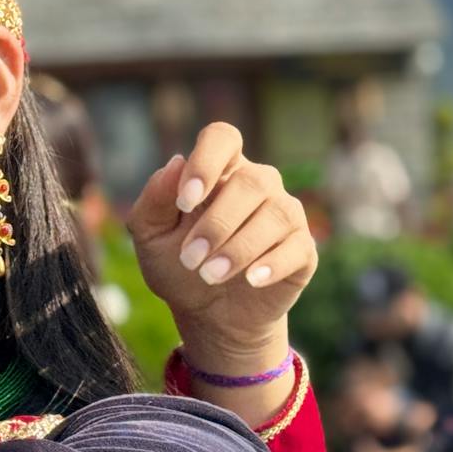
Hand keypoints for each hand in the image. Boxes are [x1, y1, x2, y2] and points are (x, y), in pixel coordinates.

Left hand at [128, 123, 316, 373]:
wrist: (207, 313)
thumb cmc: (177, 263)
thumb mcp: (150, 235)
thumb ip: (154, 200)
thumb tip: (174, 163)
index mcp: (218, 171)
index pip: (222, 138)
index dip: (206, 162)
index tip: (184, 201)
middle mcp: (257, 184)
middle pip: (250, 181)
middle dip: (216, 223)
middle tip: (190, 259)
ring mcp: (284, 214)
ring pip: (276, 213)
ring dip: (239, 247)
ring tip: (210, 276)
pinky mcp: (302, 248)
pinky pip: (297, 246)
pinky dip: (272, 263)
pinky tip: (250, 279)